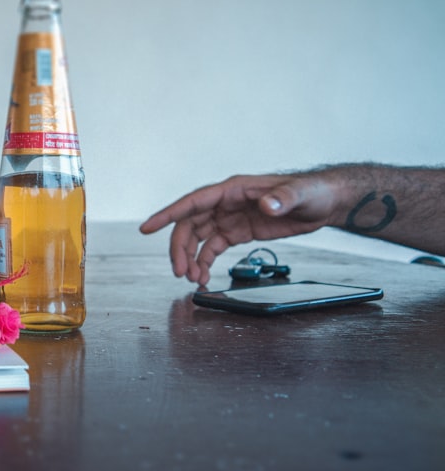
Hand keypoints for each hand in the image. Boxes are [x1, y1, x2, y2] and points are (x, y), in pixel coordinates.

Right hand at [139, 173, 339, 284]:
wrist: (324, 202)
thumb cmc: (312, 192)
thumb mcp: (300, 194)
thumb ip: (282, 199)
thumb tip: (266, 204)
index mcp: (232, 190)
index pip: (192, 203)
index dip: (167, 215)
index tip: (147, 228)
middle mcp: (224, 203)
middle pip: (190, 226)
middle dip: (180, 249)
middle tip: (180, 273)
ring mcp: (229, 218)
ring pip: (198, 239)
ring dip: (191, 259)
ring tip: (193, 280)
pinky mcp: (237, 232)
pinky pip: (212, 248)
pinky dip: (204, 263)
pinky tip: (204, 277)